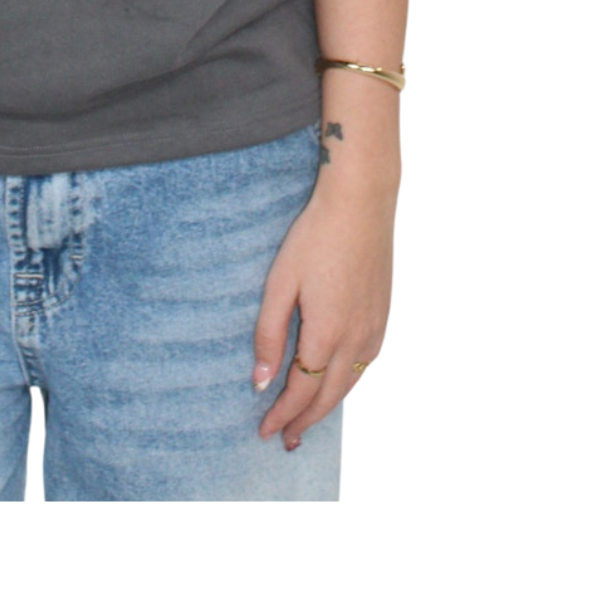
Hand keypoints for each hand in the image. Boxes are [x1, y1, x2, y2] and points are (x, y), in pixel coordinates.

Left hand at [252, 173, 395, 450]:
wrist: (360, 204)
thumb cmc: (315, 237)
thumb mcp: (280, 283)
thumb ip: (269, 334)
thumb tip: (261, 381)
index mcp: (327, 334)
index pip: (301, 391)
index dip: (283, 414)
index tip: (265, 430)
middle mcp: (356, 339)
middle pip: (328, 397)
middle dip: (304, 422)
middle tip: (285, 439)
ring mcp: (374, 328)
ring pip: (349, 384)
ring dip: (326, 406)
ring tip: (306, 420)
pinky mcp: (382, 316)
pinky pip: (364, 364)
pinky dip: (345, 383)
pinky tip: (334, 381)